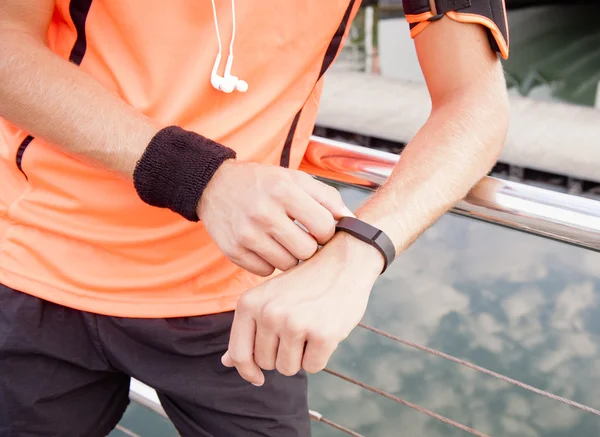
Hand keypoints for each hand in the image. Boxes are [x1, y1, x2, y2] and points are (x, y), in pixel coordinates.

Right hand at [197, 160, 351, 275]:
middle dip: (309, 246)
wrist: (215, 185)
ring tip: (283, 240)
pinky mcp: (233, 250)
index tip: (320, 229)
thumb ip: (326, 197)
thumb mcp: (295, 179)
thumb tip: (351, 221)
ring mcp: (246, 233)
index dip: (327, 231)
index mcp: (283, 190)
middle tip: (302, 237)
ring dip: (290, 256)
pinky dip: (269, 263)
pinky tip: (265, 247)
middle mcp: (264, 212)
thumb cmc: (263, 183)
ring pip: (287, 264)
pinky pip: (265, 271)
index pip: (324, 226)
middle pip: (307, 250)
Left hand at [221, 233, 384, 384]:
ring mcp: (295, 323)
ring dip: (301, 357)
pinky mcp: (322, 334)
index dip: (247, 371)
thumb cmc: (303, 284)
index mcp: (249, 303)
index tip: (258, 378)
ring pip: (289, 368)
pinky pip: (313, 367)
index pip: (239, 354)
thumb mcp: (268, 298)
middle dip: (282, 355)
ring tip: (310, 328)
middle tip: (297, 328)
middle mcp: (268, 313)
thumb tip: (226, 363)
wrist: (343, 262)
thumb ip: (248, 330)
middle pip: (266, 363)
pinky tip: (325, 331)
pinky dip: (320, 356)